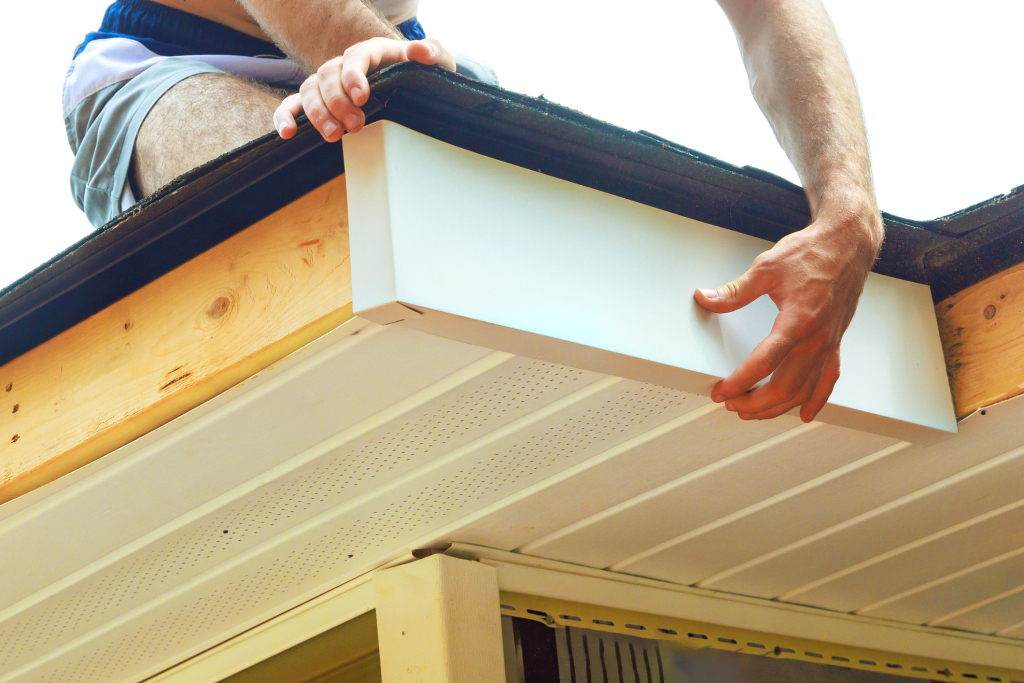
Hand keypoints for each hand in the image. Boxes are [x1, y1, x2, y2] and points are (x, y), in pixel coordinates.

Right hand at [274, 37, 455, 141]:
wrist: (414, 87)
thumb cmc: (421, 75)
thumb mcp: (436, 63)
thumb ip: (432, 53)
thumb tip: (421, 51)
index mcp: (372, 51)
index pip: (356, 57)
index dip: (354, 75)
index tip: (362, 96)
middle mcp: (346, 64)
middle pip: (328, 76)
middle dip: (338, 102)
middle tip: (355, 125)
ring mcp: (330, 83)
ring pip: (311, 91)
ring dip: (317, 114)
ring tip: (333, 135)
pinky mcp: (321, 102)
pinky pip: (295, 104)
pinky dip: (286, 116)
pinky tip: (287, 133)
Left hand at [694, 201, 882, 421]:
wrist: (848, 245)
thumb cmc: (811, 253)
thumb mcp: (766, 267)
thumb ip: (735, 290)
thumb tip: (706, 298)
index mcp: (798, 320)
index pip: (765, 362)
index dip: (740, 381)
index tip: (721, 391)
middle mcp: (817, 337)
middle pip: (786, 385)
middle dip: (755, 402)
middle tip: (730, 404)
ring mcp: (829, 343)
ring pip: (805, 389)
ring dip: (778, 407)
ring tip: (752, 412)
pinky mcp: (836, 342)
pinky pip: (828, 380)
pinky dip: (815, 401)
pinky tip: (803, 413)